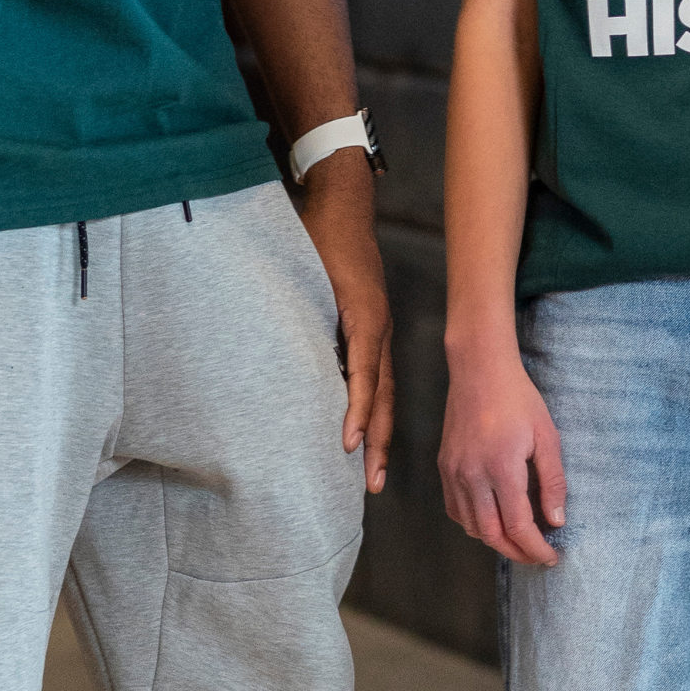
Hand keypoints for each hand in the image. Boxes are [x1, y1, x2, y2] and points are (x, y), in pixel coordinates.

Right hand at [299, 153, 395, 493]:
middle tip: (374, 485)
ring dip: (373, 434)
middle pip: (384, 401)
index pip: (380, 390)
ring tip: (364, 469)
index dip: (378, 427)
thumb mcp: (326, 292)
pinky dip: (358, 402)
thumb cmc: (327, 245)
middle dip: (380, 444)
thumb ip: (322, 321)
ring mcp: (372, 324)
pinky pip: (360, 367)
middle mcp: (378, 333)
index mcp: (372, 331)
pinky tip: (352, 431)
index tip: (372, 464)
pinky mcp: (360, 315)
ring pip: (377, 391)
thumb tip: (305, 351)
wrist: (336, 204)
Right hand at [439, 349, 564, 565]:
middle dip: (517, 552)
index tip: (552, 556)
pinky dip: (473, 524)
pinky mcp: (444, 466)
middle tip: (537, 555)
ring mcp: (454, 472)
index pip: (518, 526)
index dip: (536, 549)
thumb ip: (553, 482)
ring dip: (495, 541)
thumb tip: (556, 521)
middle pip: (492, 535)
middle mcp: (473, 475)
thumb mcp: (546, 436)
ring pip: (471, 526)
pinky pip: (455, 509)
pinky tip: (491, 518)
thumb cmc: (518, 399)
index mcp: (502, 468)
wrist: (479, 369)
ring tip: (517, 540)